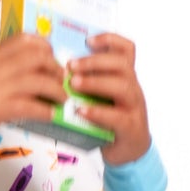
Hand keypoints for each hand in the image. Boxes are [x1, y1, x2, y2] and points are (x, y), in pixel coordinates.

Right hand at [0, 34, 67, 142]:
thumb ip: (5, 67)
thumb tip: (40, 65)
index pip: (25, 40)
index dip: (45, 47)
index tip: (52, 59)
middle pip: (37, 58)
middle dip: (56, 69)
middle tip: (61, 80)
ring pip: (38, 81)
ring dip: (56, 91)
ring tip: (61, 99)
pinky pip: (30, 106)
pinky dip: (46, 110)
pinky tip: (50, 115)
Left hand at [68, 33, 151, 163]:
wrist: (127, 150)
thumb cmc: (107, 120)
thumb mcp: (98, 96)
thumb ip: (85, 82)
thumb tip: (55, 69)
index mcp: (123, 76)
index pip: (126, 50)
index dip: (110, 39)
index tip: (87, 40)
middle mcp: (131, 87)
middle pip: (122, 64)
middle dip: (95, 61)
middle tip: (70, 65)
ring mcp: (133, 107)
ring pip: (122, 86)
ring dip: (96, 82)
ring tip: (74, 84)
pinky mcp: (131, 127)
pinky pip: (118, 116)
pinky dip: (98, 113)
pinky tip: (81, 111)